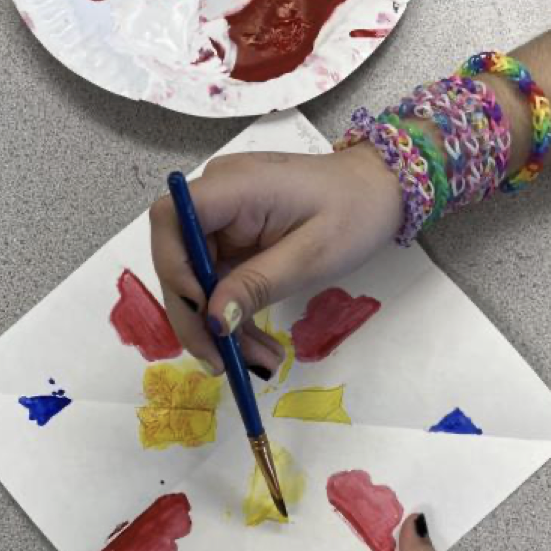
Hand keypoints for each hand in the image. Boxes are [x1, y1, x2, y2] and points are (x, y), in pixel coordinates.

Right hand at [150, 142, 401, 375]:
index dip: (173, 269)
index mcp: (234, 185)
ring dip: (218, 327)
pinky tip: (256, 347)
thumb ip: (257, 285)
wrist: (378, 190)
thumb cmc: (354, 212)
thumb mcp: (311, 255)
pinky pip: (217, 281)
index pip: (172, 218)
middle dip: (196, 317)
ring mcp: (221, 218)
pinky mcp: (230, 238)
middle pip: (178, 259)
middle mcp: (216, 197)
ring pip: (195, 279)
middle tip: (223, 364)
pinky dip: (233, 316)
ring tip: (257, 364)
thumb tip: (213, 320)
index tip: (202, 315)